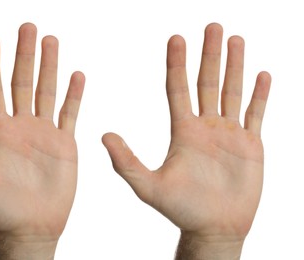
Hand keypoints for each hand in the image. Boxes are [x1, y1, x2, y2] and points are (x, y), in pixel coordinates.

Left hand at [0, 23, 84, 257]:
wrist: (31, 226)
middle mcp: (20, 126)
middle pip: (21, 82)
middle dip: (24, 54)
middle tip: (28, 27)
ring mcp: (44, 133)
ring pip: (47, 92)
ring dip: (50, 66)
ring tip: (51, 40)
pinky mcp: (64, 143)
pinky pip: (70, 113)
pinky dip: (74, 95)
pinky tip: (77, 75)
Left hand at [102, 23, 269, 257]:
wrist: (213, 228)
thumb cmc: (181, 210)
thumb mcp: (148, 186)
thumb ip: (126, 162)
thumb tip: (103, 135)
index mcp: (182, 131)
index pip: (178, 88)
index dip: (177, 63)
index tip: (176, 38)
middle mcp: (205, 126)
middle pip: (207, 82)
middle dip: (209, 54)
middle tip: (211, 26)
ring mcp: (229, 134)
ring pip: (231, 91)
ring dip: (235, 66)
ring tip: (235, 39)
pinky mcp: (250, 145)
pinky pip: (255, 114)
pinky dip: (259, 95)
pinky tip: (262, 75)